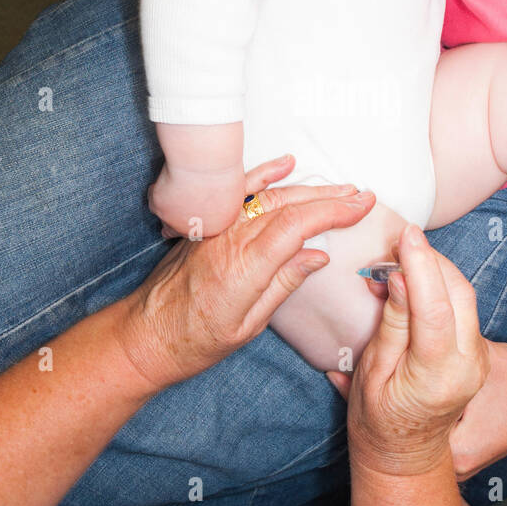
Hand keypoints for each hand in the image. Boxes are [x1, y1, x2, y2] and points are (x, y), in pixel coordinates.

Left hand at [117, 154, 374, 393]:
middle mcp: (230, 241)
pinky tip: (287, 164)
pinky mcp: (207, 226)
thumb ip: (283, 285)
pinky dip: (264, 175)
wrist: (145, 336)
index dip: (333, 211)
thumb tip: (317, 257)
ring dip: (308, 189)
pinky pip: (238, 192)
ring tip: (341, 188)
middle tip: (361, 196)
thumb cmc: (193, 340)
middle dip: (330, 198)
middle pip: (288, 205)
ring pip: (269, 197)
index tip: (360, 205)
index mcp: (244, 268)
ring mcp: (217, 229)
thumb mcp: (248, 326)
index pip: (297, 225)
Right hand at [328, 224, 491, 476]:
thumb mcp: (371, 374)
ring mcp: (478, 359)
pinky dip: (440, 286)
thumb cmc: (378, 421)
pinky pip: (463, 307)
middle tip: (398, 242)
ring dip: (435, 269)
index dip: (421, 266)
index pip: (435, 308)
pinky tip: (414, 279)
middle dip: (431, 259)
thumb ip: (391, 324)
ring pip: (465, 295)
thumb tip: (398, 278)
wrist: (405, 456)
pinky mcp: (478, 351)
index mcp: (438, 377)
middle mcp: (468, 366)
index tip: (405, 235)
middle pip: (459, 293)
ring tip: (400, 257)